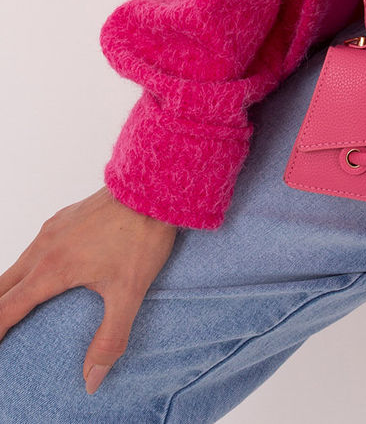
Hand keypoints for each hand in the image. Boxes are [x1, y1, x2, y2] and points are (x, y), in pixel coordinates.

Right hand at [0, 185, 178, 394]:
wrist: (153, 185)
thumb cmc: (142, 236)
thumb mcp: (129, 293)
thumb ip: (109, 339)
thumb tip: (92, 379)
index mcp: (51, 269)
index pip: (7, 308)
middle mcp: (43, 247)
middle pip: (2, 286)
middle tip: (3, 332)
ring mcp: (52, 229)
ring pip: (16, 265)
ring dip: (10, 289)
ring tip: (15, 310)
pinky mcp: (63, 218)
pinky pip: (34, 247)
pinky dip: (26, 268)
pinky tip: (43, 275)